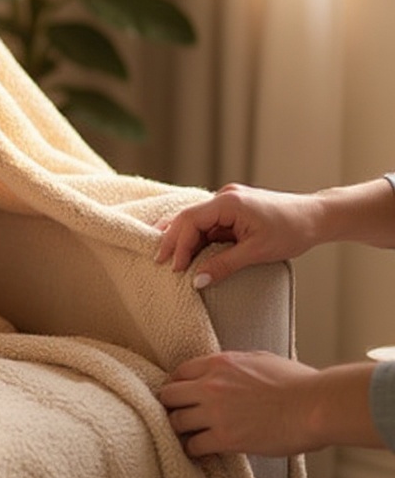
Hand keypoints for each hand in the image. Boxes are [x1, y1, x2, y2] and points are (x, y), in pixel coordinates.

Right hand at [155, 183, 320, 286]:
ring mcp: (228, 202)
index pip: (190, 220)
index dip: (179, 244)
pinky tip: (189, 250)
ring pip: (195, 220)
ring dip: (183, 239)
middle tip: (159, 262)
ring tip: (168, 257)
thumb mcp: (257, 252)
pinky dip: (197, 237)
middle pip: (187, 217)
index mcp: (228, 202)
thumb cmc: (293, 230)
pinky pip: (208, 223)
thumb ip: (224, 265)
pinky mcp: (234, 209)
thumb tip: (197, 281)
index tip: (176, 268)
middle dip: (172, 240)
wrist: (318, 217)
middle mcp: (224, 197)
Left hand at [158, 351, 321, 457]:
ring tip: (188, 435)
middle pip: (168, 396)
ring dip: (180, 430)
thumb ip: (234, 365)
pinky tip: (201, 451)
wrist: (316, 406)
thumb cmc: (298, 382)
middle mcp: (211, 386)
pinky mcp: (226, 438)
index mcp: (220, 363)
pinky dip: (193, 450)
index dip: (178, 386)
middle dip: (170, 406)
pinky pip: (193, 446)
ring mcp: (216, 413)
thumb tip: (224, 371)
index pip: (179, 373)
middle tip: (179, 416)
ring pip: (175, 422)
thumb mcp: (260, 359)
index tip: (181, 397)